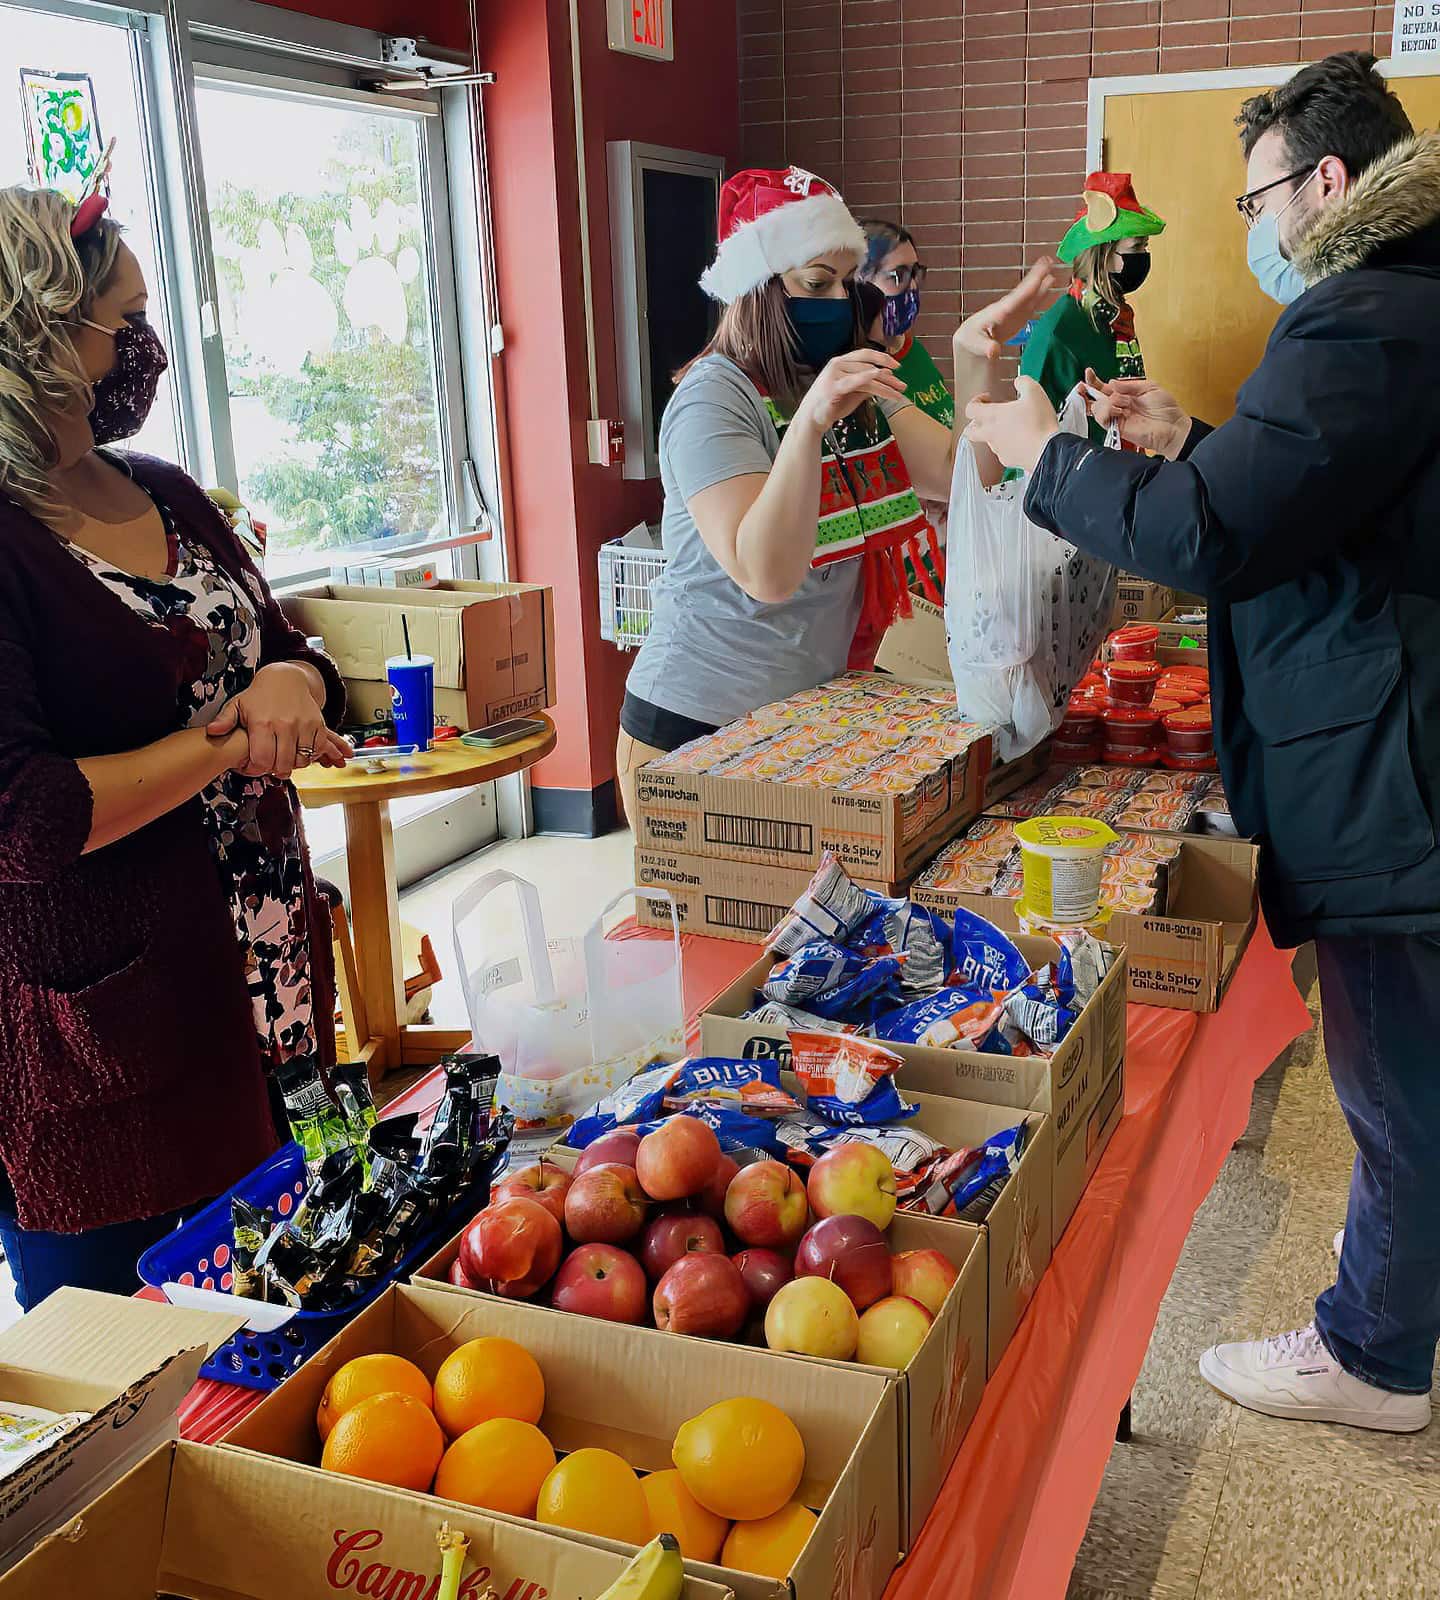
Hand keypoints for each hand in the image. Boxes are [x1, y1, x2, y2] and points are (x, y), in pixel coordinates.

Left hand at [206, 661, 348, 778]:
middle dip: (273, 770)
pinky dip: (308, 757)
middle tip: (268, 764)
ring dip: (291, 765)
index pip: (261, 760)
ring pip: (301, 761)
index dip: (255, 770)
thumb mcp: (238, 705)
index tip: (252, 766)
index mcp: (262, 723)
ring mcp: (304, 725)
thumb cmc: (260, 696)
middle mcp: (285, 725)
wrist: (287, 678)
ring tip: (281, 758)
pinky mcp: (318, 726)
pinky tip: (296, 752)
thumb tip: (212, 731)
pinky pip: (316, 752)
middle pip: (282, 765)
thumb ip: (225, 720)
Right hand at [795, 349, 906, 433]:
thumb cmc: (830, 405)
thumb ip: (868, 384)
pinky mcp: (833, 388)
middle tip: (902, 385)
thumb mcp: (853, 393)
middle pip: (869, 367)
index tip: (897, 366)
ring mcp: (834, 375)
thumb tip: (886, 376)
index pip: (865, 354)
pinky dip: (867, 378)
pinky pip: (854, 381)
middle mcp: (837, 364)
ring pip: (866, 377)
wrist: (811, 419)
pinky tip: (878, 376)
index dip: (882, 358)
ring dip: (885, 385)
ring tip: (898, 394)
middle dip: (888, 377)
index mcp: (841, 362)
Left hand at [955, 256, 1067, 362]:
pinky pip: (1034, 301)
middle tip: (1047, 261)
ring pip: (1030, 293)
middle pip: (1024, 291)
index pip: (1015, 299)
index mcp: (997, 312)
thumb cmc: (972, 339)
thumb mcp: (976, 345)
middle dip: (1035, 278)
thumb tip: (993, 351)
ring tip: (1051, 264)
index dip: (1026, 289)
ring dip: (1041, 280)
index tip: (1037, 278)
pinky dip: (1042, 292)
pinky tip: (1050, 281)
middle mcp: (1008, 307)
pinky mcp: (1021, 314)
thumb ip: (986, 347)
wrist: (974, 340)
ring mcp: (1016, 309)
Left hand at [964, 377, 1060, 473]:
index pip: (970, 409)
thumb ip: (1023, 382)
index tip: (987, 398)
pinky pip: (1002, 451)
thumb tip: (1019, 382)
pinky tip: (1020, 439)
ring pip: (988, 440)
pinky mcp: (1007, 460)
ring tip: (1011, 426)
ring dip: (994, 432)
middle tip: (987, 417)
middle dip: (975, 423)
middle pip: (970, 431)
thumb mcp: (1035, 392)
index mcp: (993, 416)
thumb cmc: (1040, 423)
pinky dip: (1007, 444)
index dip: (975, 401)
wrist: (1049, 450)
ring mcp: (998, 449)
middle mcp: (991, 434)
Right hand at [1084, 369, 1190, 458]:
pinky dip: (1107, 412)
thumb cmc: (1166, 409)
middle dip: (1088, 390)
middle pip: (1096, 398)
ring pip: (1097, 408)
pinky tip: (1119, 411)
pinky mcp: (1117, 428)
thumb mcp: (1150, 387)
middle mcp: (1119, 406)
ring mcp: (1117, 417)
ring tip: (1122, 404)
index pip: (1105, 387)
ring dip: (1107, 402)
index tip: (1089, 373)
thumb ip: (1129, 385)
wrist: (1173, 427)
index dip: (1095, 381)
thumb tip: (1111, 383)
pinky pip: (1103, 419)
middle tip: (1082, 386)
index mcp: (1126, 394)